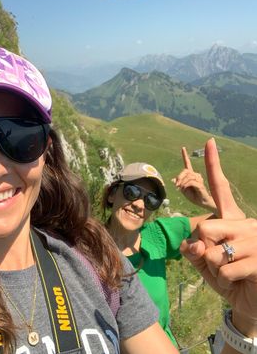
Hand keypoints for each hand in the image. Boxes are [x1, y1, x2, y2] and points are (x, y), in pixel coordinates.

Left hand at [173, 146, 216, 212]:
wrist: (203, 203)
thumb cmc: (194, 196)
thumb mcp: (184, 190)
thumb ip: (179, 184)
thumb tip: (173, 179)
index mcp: (191, 175)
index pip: (188, 164)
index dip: (185, 156)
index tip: (183, 148)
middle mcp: (196, 175)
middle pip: (185, 171)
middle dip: (179, 177)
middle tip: (176, 185)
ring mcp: (199, 179)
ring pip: (188, 176)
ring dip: (182, 182)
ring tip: (180, 189)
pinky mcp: (201, 185)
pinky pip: (191, 182)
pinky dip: (185, 185)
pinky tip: (183, 189)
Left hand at [181, 138, 256, 335]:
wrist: (251, 302)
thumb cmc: (226, 276)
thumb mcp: (204, 261)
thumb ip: (194, 248)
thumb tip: (194, 242)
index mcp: (231, 219)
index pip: (219, 189)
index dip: (213, 166)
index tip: (208, 141)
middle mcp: (246, 223)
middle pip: (204, 228)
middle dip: (204, 250)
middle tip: (221, 261)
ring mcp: (255, 239)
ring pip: (213, 251)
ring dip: (215, 268)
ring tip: (232, 272)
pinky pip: (224, 268)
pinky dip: (225, 279)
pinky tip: (240, 280)